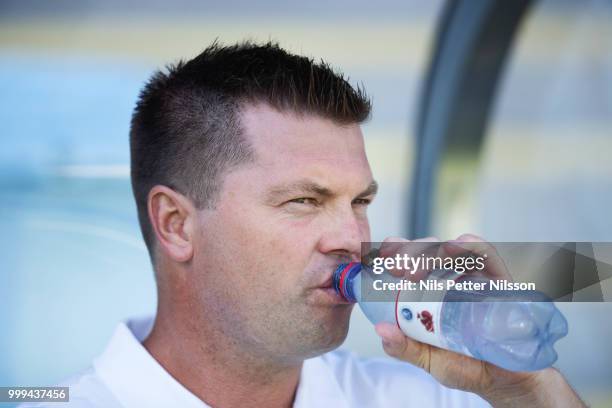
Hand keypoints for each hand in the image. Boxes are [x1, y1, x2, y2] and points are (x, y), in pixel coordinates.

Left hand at [374, 233, 585, 406]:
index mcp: (428, 292)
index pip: (408, 262)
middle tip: (401, 269)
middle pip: (428, 249)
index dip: (394, 252)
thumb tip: (381, 330)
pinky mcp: (500, 280)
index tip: (381, 257)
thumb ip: (405, 348)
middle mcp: (450, 279)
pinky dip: (472, 246)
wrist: (507, 381)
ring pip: (452, 248)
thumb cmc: (466, 366)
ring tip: (422, 267)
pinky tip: (458, 245)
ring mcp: (474, 277)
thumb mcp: (429, 359)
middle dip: (410, 252)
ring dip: (434, 250)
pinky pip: (487, 255)